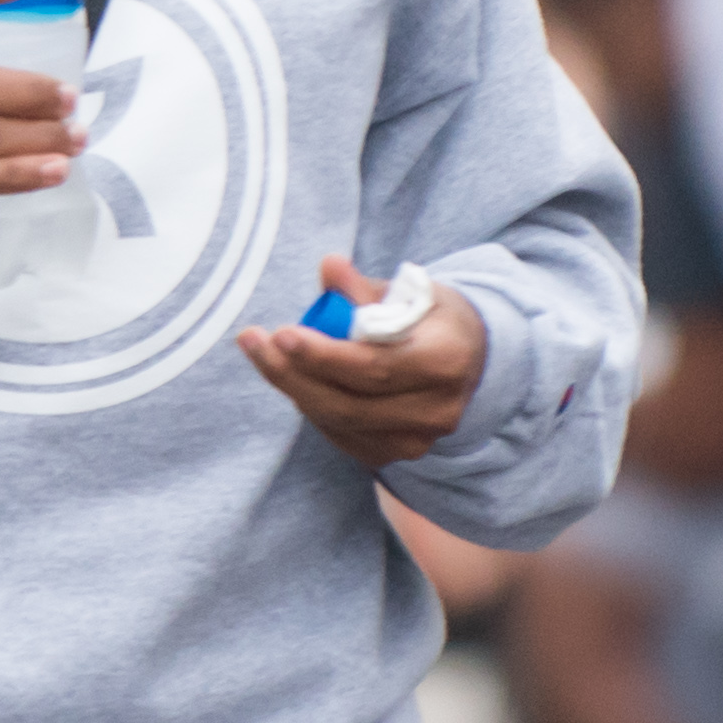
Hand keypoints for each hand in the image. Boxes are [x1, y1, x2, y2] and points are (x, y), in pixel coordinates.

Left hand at [240, 256, 491, 469]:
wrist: (470, 361)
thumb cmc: (431, 317)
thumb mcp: (409, 290)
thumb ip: (364, 288)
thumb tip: (329, 267)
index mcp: (445, 361)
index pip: (375, 367)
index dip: (324, 355)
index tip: (281, 334)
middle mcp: (436, 410)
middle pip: (349, 402)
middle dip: (292, 373)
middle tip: (252, 341)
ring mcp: (417, 440)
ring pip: (338, 421)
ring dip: (293, 387)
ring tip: (261, 352)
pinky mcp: (395, 455)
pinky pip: (340, 434)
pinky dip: (311, 405)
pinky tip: (291, 377)